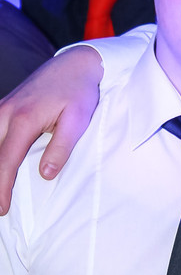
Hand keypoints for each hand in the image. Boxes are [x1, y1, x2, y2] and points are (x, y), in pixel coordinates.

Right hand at [0, 48, 102, 214]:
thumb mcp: (78, 121)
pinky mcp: (3, 107)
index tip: (1, 209)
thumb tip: (45, 175)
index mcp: (24, 119)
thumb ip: (62, 148)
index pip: (7, 161)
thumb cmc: (79, 93)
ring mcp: (1, 108)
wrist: (74, 64)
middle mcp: (6, 113)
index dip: (2, 188)